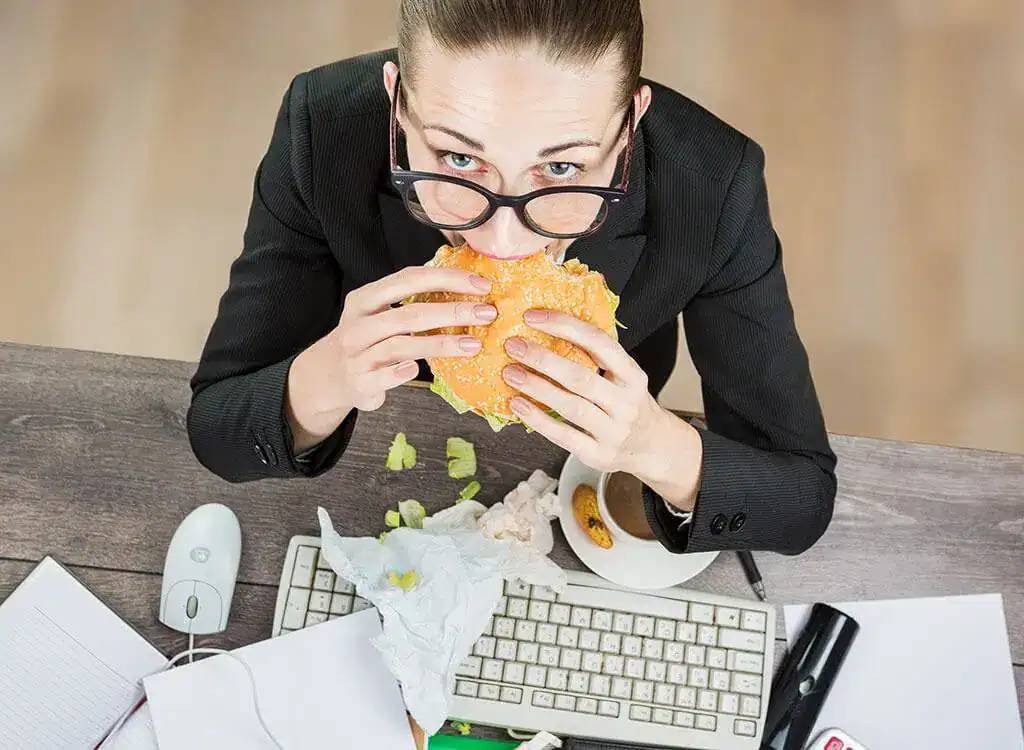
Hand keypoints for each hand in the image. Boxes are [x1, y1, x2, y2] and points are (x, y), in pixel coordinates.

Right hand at [286, 267, 495, 450]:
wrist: (326, 377)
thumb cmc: (366, 340)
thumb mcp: (377, 314)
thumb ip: (410, 301)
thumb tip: (466, 288)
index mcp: (365, 299)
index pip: (408, 279)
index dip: (446, 278)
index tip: (482, 284)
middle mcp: (358, 324)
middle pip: (410, 314)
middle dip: (453, 311)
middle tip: (488, 313)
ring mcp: (357, 355)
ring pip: (401, 345)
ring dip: (441, 344)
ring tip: (474, 345)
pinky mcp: (360, 382)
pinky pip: (384, 376)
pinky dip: (401, 372)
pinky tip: (420, 370)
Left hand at [502, 309, 701, 509]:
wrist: (653, 447)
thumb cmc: (627, 404)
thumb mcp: (624, 377)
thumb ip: (597, 356)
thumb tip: (549, 324)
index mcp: (633, 376)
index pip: (599, 343)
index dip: (565, 327)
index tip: (533, 316)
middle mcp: (627, 403)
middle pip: (581, 377)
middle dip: (543, 359)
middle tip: (514, 346)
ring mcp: (614, 431)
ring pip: (571, 407)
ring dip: (537, 388)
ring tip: (510, 373)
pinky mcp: (598, 455)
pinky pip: (564, 436)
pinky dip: (538, 419)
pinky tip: (518, 404)